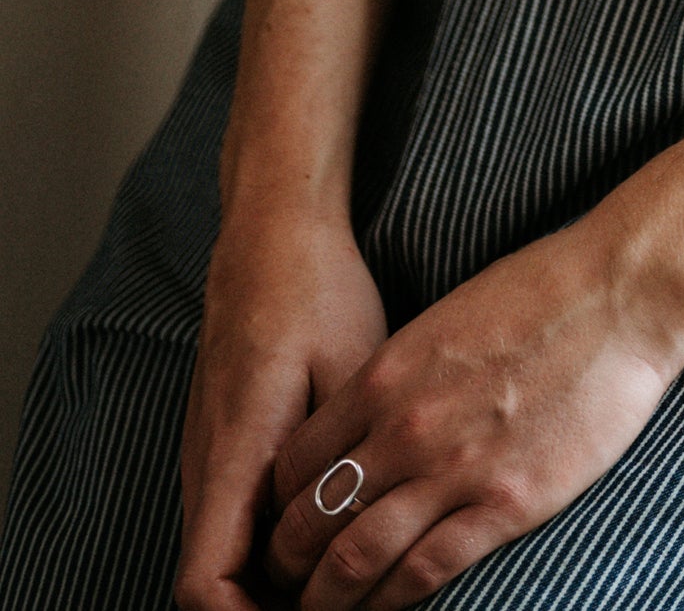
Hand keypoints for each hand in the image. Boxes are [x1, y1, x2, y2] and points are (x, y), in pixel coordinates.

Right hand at [176, 204, 387, 610]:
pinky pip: (228, 517)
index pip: (204, 587)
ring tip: (343, 580)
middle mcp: (205, 464)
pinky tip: (329, 531)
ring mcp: (206, 452)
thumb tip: (361, 534)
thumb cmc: (318, 291)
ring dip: (267, 582)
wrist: (272, 230)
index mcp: (234, 454)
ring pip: (219, 553)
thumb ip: (345, 458)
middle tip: (343, 605)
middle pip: (209, 584)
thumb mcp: (352, 372)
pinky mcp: (220, 439)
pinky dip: (265, 544)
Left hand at [258, 213, 683, 607]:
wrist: (620, 294)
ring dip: (326, 598)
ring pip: (356, 559)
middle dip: (286, 564)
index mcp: (384, 376)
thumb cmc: (539, 292)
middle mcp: (404, 428)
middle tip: (284, 586)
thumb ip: (397, 375)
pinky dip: (390, 602)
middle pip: (311, 519)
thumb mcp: (443, 319)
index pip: (294, 464)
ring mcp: (453, 470)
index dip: (276, 509)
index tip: (280, 530)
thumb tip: (364, 423)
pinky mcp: (506, 504)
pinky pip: (425, 572)